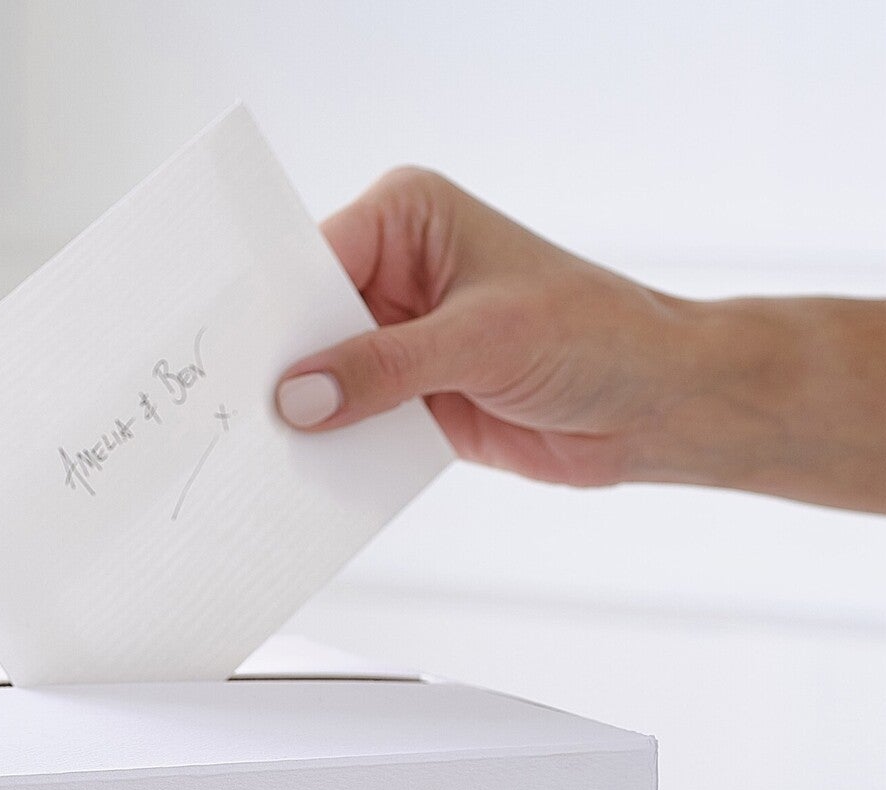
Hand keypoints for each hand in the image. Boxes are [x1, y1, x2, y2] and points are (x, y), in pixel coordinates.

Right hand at [275, 167, 702, 488]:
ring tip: (257, 456)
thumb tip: (297, 397)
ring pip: (323, 380)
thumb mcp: (480, 342)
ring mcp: (399, 338)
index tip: (233, 360)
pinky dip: (333, 451)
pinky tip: (304, 476)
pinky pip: (351, 425)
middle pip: (306, 322)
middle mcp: (395, 271)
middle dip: (281, 369)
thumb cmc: (593, 337)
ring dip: (304, 419)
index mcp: (407, 218)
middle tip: (233, 416)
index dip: (272, 311)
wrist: (652, 405)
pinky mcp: (409, 397)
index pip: (314, 258)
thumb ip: (383, 369)